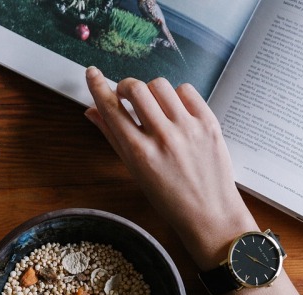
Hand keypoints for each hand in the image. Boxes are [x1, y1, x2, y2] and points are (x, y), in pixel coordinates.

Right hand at [84, 67, 257, 268]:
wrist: (210, 214)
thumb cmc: (169, 198)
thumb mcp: (135, 171)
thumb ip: (113, 138)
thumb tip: (92, 111)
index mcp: (139, 153)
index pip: (111, 109)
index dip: (98, 86)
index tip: (92, 73)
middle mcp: (163, 137)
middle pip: (136, 88)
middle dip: (126, 86)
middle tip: (127, 96)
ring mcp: (188, 128)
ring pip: (160, 85)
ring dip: (151, 91)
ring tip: (155, 106)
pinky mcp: (209, 123)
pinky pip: (186, 90)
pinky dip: (176, 95)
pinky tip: (176, 110)